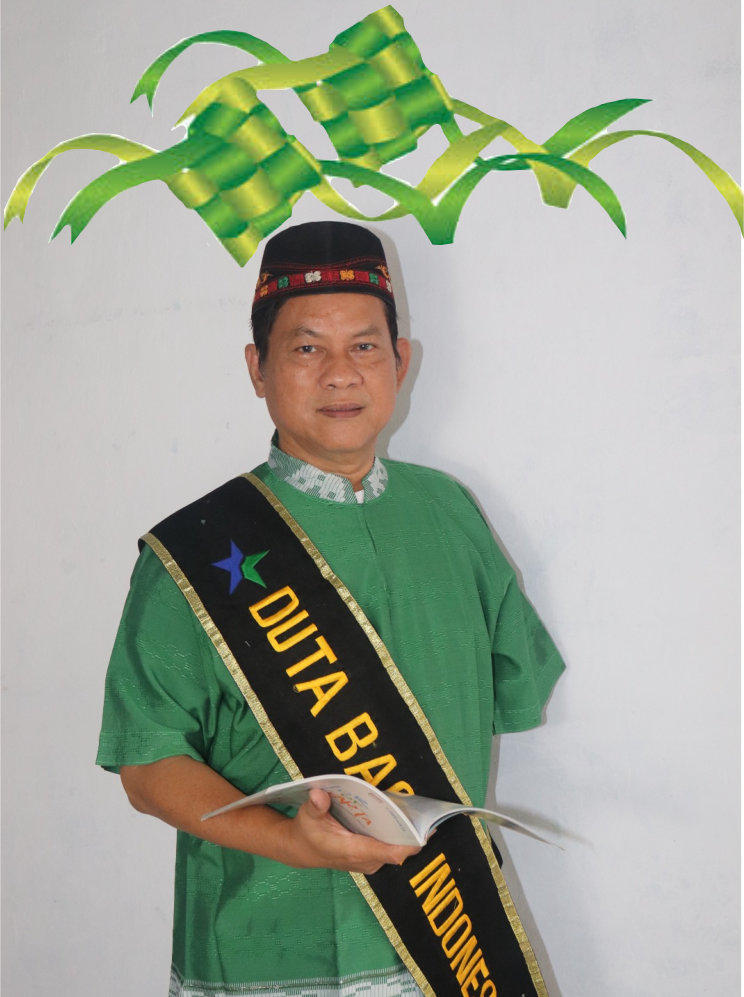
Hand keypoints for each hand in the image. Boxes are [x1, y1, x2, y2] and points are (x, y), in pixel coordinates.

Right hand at [280, 789, 420, 873]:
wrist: (302, 850)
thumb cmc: (308, 832)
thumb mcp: (308, 816)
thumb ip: (316, 806)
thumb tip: (319, 794)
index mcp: (354, 851)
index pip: (390, 853)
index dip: (410, 844)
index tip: (425, 830)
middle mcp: (366, 860)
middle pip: (398, 850)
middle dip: (411, 832)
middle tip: (422, 810)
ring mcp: (370, 861)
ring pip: (395, 849)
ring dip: (405, 833)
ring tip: (416, 810)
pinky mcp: (370, 858)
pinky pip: (390, 848)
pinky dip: (396, 835)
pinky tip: (401, 817)